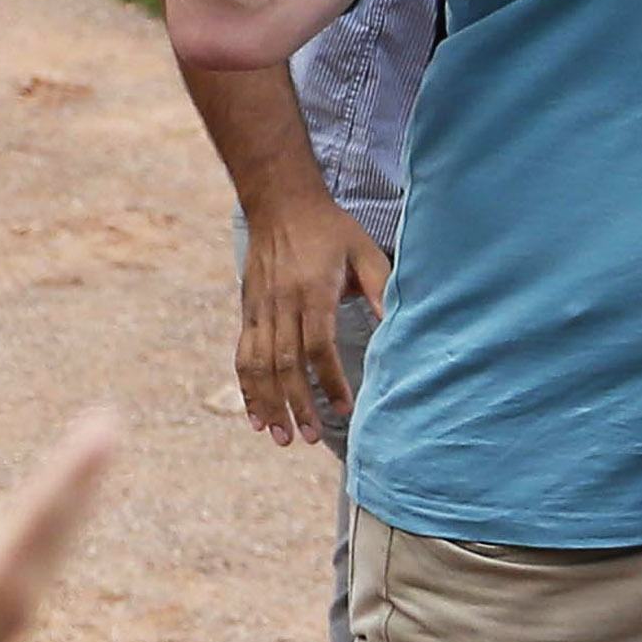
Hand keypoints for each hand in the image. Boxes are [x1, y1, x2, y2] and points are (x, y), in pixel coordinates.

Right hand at [0, 411, 114, 641]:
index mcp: (1, 577)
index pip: (43, 510)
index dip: (71, 468)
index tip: (101, 433)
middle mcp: (23, 585)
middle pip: (63, 515)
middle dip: (86, 468)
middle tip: (111, 420)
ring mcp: (24, 598)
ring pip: (63, 534)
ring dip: (81, 492)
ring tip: (99, 453)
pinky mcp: (16, 608)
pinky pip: (52, 552)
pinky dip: (66, 521)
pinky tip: (68, 513)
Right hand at [236, 192, 389, 446]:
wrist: (280, 203)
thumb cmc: (330, 230)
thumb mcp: (364, 251)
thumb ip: (382, 288)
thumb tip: (399, 327)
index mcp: (313, 291)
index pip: (317, 346)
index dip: (329, 381)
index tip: (343, 409)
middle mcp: (281, 303)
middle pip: (285, 364)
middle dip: (296, 404)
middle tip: (308, 438)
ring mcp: (259, 309)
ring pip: (259, 365)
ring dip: (267, 404)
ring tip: (279, 437)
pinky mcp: (247, 311)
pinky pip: (242, 356)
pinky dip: (247, 388)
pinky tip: (254, 416)